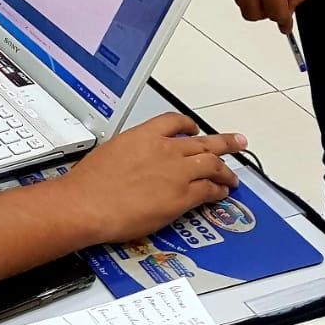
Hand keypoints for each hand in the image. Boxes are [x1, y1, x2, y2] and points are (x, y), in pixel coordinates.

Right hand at [57, 113, 245, 244]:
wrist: (87, 203)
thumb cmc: (90, 183)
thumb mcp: (110, 152)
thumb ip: (131, 152)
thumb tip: (134, 160)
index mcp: (143, 135)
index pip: (175, 121)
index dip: (190, 125)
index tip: (194, 129)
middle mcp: (164, 150)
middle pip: (203, 142)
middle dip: (225, 142)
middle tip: (237, 142)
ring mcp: (176, 173)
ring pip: (213, 164)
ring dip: (226, 170)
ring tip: (233, 176)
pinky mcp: (182, 196)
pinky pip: (209, 190)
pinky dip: (218, 190)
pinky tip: (221, 193)